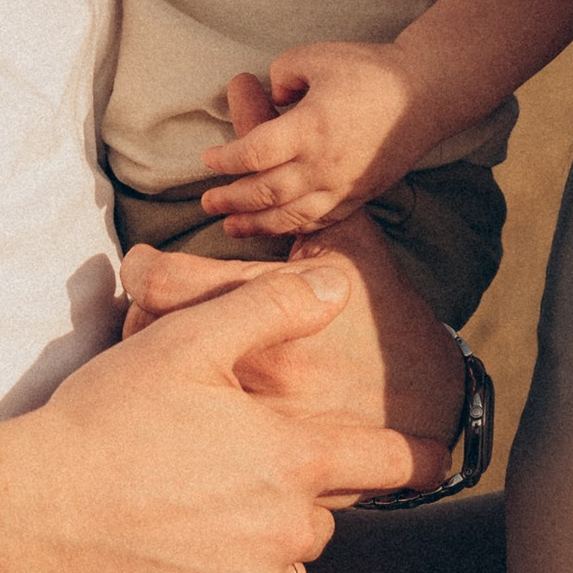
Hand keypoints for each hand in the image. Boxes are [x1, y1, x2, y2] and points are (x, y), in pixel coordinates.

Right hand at [9, 260, 414, 572]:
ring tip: (199, 518)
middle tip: (228, 470)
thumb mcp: (187, 340)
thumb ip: (272, 307)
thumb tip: (337, 285)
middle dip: (295, 490)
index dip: (421, 456)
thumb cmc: (107, 421)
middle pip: (326, 510)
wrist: (33, 515)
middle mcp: (289, 527)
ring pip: (294, 563)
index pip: (393, 460)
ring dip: (269, 545)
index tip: (439, 458)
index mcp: (293, 456)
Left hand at [118, 207, 466, 482]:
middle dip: (139, 324)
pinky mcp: (255, 470)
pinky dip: (180, 423)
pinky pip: (187, 447)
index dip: (141, 269)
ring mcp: (253, 428)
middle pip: (145, 342)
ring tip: (169, 360)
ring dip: (154, 374)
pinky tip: (190, 410)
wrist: (433, 407)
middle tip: (150, 315)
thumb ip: (292, 188)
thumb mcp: (349, 240)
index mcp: (271, 310)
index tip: (144, 266)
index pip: (161, 283)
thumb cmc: (383, 316)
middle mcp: (256, 371)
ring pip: (160, 397)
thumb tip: (247, 102)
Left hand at [199, 50, 429, 236]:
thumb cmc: (368, 70)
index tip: (208, 159)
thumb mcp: (316, 56)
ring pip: (290, 215)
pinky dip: (291, 226)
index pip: (253, 153)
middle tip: (207, 202)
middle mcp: (324, 163)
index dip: (225, 160)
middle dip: (231, 199)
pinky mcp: (358, 195)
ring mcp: (343, 184)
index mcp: (310, 127)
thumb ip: (281, 75)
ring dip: (256, 223)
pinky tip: (275, 225)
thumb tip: (270, 100)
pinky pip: (319, 218)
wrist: (425, 94)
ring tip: (230, 226)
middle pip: (265, 192)